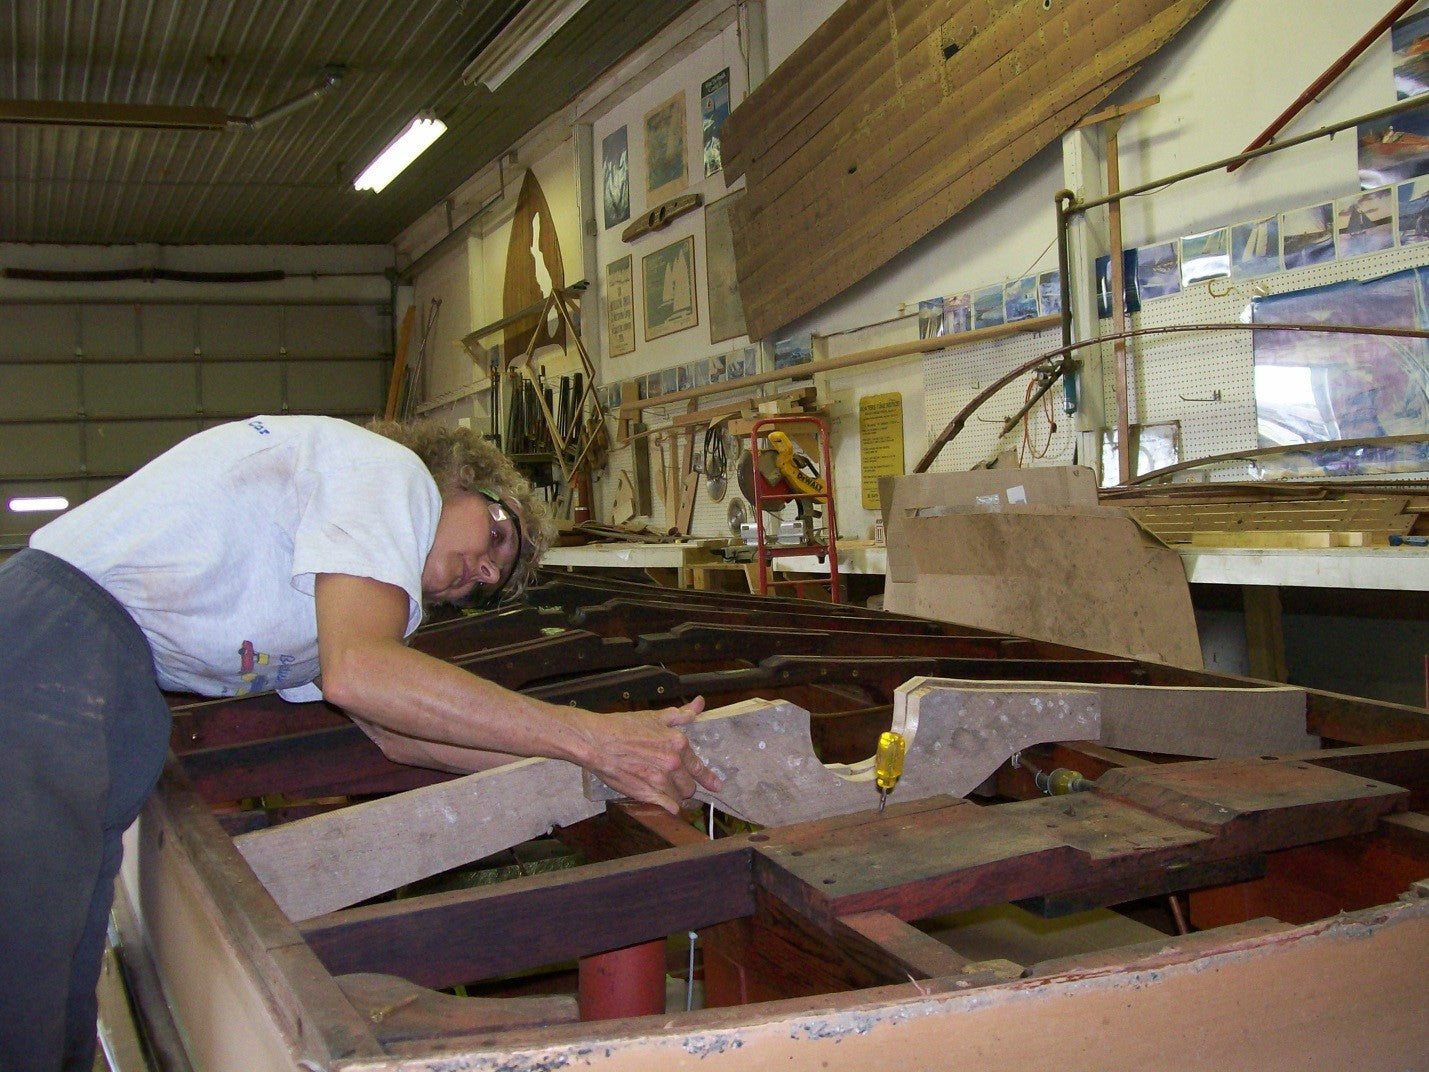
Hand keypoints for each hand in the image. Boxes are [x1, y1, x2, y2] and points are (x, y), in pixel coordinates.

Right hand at [581, 696, 721, 814]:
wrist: (596, 742)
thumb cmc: (622, 727)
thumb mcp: (654, 717)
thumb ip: (680, 715)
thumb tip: (699, 705)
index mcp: (678, 743)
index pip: (698, 767)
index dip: (708, 778)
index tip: (716, 786)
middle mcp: (673, 763)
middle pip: (690, 785)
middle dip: (684, 785)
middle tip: (674, 783)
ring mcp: (661, 780)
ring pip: (679, 797)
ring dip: (674, 795)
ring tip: (662, 790)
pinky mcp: (648, 795)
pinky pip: (669, 807)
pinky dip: (668, 807)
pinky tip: (664, 805)